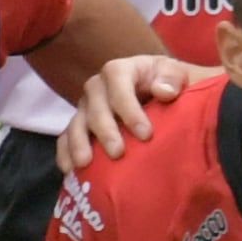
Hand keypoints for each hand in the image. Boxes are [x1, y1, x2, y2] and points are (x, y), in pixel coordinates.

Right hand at [55, 56, 212, 172]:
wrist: (158, 95)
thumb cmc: (168, 85)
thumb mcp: (176, 75)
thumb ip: (172, 79)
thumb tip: (163, 92)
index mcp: (121, 70)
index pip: (117, 81)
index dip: (128, 107)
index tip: (146, 134)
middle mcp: (98, 87)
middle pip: (95, 105)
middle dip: (105, 130)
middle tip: (118, 153)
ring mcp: (86, 108)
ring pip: (76, 122)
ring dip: (79, 143)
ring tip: (85, 164)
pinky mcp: (79, 126)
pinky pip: (65, 138)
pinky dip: (65, 153)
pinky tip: (69, 170)